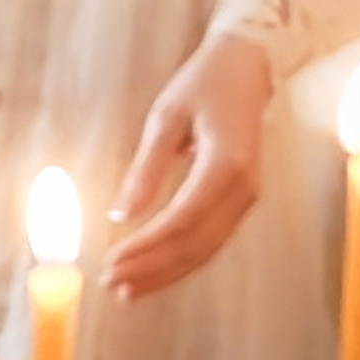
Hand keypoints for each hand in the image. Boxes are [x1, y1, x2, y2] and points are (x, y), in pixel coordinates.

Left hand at [105, 31, 274, 300]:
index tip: (110, 262)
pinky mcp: (241, 199)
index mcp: (226, 164)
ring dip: (166, 273)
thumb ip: (146, 169)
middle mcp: (244, 187)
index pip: (182, 220)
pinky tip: (153, 273)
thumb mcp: (165, 118)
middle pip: (195, 244)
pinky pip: (211, 239)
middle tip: (110, 284)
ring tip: (126, 291)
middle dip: (152, 269)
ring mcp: (247, 196)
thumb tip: (120, 216)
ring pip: (205, 249)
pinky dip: (181, 260)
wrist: (249, 68)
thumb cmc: (202, 85)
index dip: (146, 247)